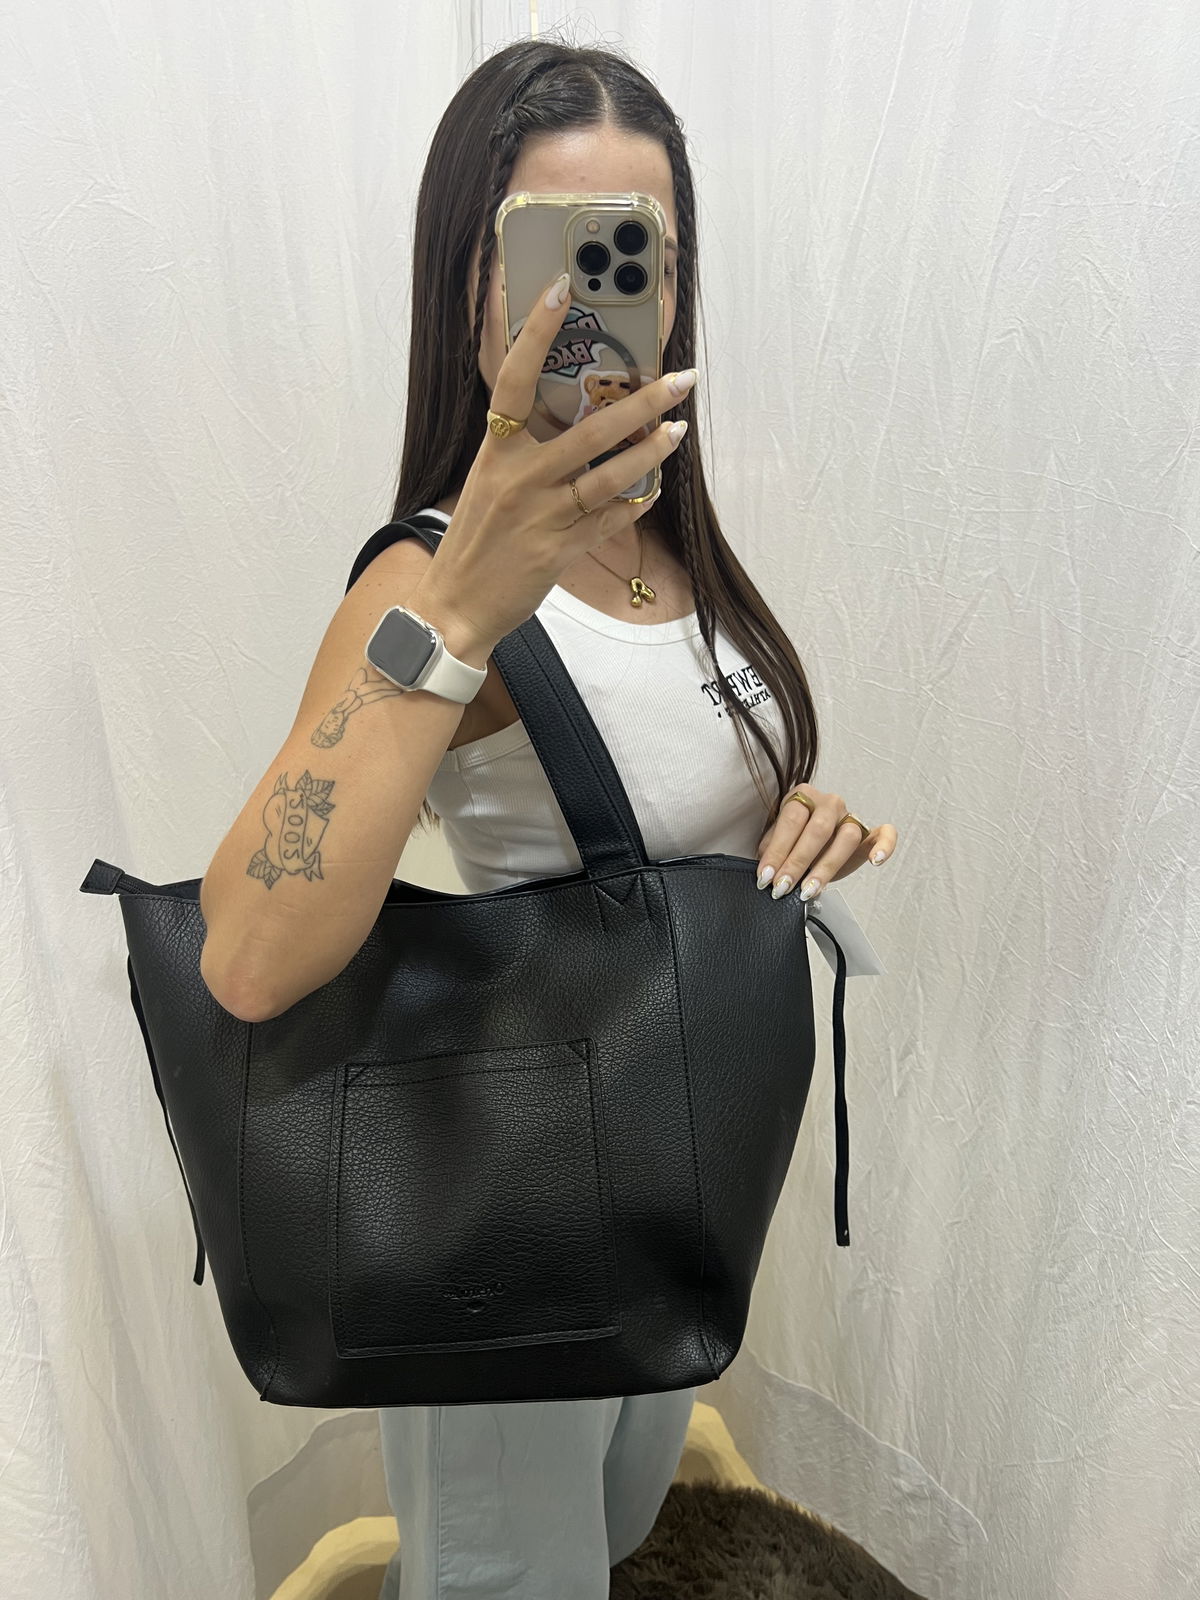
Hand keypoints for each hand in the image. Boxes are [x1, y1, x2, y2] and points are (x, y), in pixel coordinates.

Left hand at [754, 786, 897, 900]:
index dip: (777, 850)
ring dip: (827, 866)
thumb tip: (766, 872)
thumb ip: (771, 851)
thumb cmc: (792, 839)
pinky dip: (885, 845)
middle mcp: (829, 803)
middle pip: (818, 829)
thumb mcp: (775, 840)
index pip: (792, 819)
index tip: (766, 876)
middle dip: (797, 862)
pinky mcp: (869, 833)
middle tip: (783, 886)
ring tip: (809, 889)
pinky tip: (875, 860)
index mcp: (803, 796)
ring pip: (847, 837)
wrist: (809, 842)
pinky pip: (885, 834)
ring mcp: (851, 817)